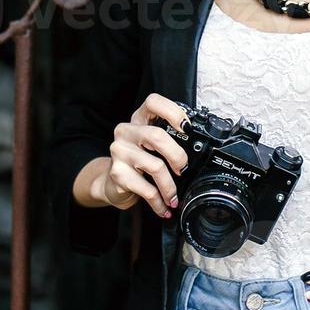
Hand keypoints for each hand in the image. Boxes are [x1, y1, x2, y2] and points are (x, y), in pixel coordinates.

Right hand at [93, 93, 191, 218]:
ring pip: (155, 166)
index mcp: (139, 120)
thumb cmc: (138, 163)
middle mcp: (126, 131)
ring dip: (170, 187)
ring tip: (174, 197)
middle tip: (183, 169)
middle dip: (177, 156)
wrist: (113, 185)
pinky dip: (159, 202)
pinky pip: (146, 189)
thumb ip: (168, 142)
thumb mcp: (151, 147)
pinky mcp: (117, 173)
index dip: (172, 111)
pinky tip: (163, 207)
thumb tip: (196, 154)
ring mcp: (119, 151)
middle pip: (157, 135)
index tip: (186, 127)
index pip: (153, 102)